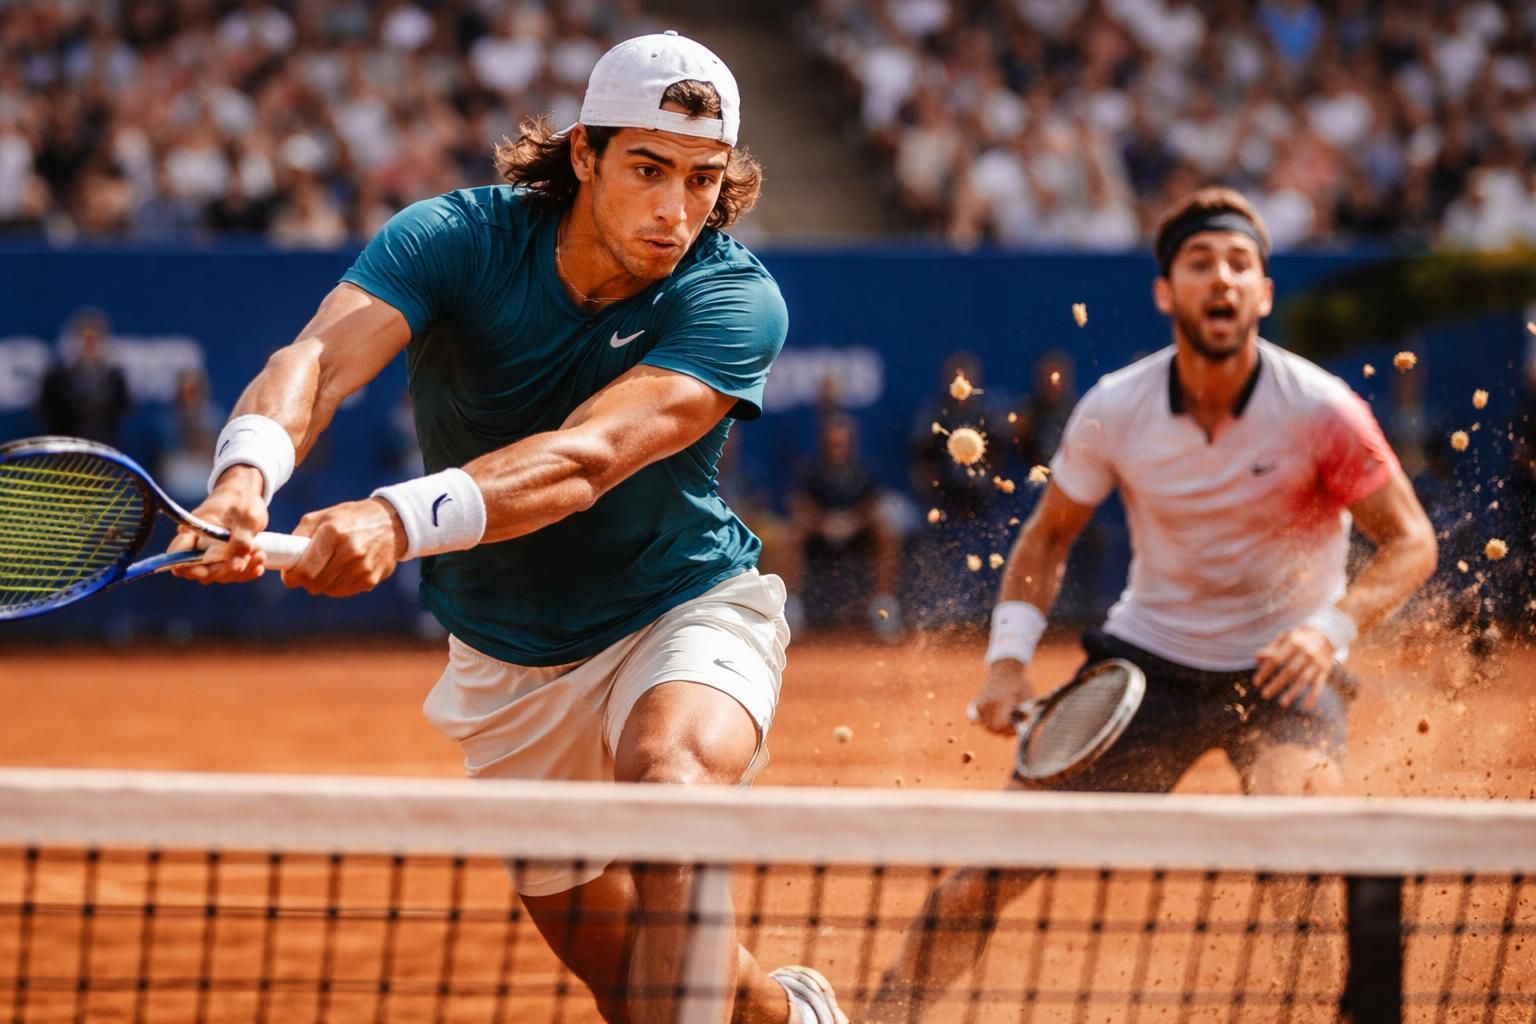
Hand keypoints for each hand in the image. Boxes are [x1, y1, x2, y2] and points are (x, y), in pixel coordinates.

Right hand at [169, 466, 268, 583]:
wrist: (246, 495)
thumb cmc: (241, 501)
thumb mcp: (246, 519)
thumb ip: (240, 541)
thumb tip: (236, 566)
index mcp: (192, 531)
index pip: (177, 556)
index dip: (188, 568)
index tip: (210, 571)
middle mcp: (196, 545)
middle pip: (201, 571)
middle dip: (226, 570)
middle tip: (249, 557)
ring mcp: (209, 554)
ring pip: (219, 574)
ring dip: (241, 570)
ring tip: (260, 554)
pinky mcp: (223, 558)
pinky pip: (231, 572)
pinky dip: (245, 571)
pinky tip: (258, 566)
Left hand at [281, 497, 406, 596]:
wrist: (391, 522)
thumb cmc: (350, 518)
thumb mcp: (323, 516)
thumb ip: (300, 536)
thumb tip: (284, 558)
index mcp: (333, 533)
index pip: (304, 571)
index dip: (292, 577)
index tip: (290, 575)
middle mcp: (350, 551)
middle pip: (314, 585)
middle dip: (307, 581)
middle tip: (310, 570)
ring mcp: (363, 567)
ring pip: (328, 590)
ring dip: (324, 582)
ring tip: (331, 566)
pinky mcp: (372, 578)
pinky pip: (343, 592)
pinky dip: (339, 584)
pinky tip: (345, 569)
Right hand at [967, 659, 1036, 734]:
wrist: (1004, 671)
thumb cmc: (1019, 685)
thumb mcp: (1029, 697)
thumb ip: (1027, 714)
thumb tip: (1022, 728)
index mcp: (1002, 700)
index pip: (1001, 724)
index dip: (1010, 730)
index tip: (1018, 726)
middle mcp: (989, 703)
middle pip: (993, 728)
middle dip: (1004, 731)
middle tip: (1014, 726)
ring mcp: (981, 704)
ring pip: (987, 727)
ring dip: (997, 728)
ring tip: (1007, 720)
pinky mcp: (977, 706)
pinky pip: (981, 722)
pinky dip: (989, 723)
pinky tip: (997, 717)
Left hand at [1254, 626, 1334, 709]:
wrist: (1326, 633)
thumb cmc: (1298, 638)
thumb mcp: (1284, 637)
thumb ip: (1271, 648)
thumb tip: (1256, 658)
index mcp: (1293, 643)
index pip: (1276, 659)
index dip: (1265, 671)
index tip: (1256, 682)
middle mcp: (1306, 653)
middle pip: (1290, 671)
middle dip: (1277, 684)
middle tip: (1265, 695)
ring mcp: (1316, 663)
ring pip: (1304, 680)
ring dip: (1293, 692)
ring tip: (1282, 703)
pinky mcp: (1325, 670)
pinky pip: (1319, 685)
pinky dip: (1313, 697)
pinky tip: (1305, 707)